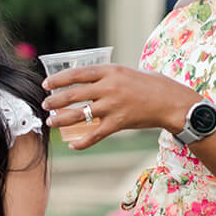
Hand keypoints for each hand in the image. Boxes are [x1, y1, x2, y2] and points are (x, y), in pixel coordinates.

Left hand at [43, 65, 194, 149]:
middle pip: (74, 94)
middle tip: (44, 105)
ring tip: (50, 122)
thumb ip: (107, 76)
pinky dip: (82, 142)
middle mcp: (109, 87)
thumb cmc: (149, 85)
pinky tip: (72, 145)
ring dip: (61, 119)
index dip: (59, 79)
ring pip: (79, 114)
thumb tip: (85, 80)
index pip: (77, 74)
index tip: (45, 84)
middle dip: (55, 100)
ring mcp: (113, 106)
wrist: (170, 101)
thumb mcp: (126, 72)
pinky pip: (94, 134)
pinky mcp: (118, 123)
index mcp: (110, 71)